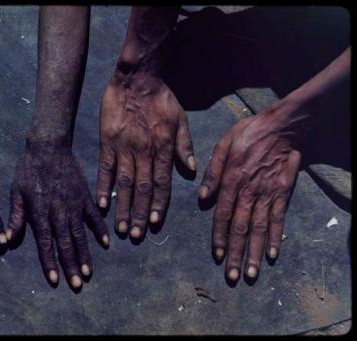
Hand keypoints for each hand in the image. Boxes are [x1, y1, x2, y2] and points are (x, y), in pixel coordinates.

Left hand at [6, 138, 108, 289]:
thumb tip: (5, 241)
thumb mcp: (16, 192)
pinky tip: (106, 244)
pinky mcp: (85, 196)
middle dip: (71, 266)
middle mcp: (59, 212)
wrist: (48, 146)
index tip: (55, 280)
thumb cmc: (28, 169)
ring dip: (85, 255)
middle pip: (65, 244)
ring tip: (89, 273)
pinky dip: (100, 230)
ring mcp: (74, 205)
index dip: (50, 263)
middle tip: (77, 285)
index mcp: (41, 213)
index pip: (46, 243)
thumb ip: (15, 217)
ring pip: (80, 234)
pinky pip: (94, 216)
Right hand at [96, 71, 194, 239]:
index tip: (154, 222)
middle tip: (135, 234)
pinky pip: (105, 168)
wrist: (136, 78)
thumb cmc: (161, 98)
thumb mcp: (180, 118)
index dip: (158, 203)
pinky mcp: (107, 141)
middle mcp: (144, 151)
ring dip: (122, 206)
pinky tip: (101, 203)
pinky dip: (103, 186)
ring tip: (120, 227)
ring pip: (124, 183)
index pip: (161, 181)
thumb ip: (185, 145)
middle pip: (142, 188)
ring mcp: (124, 147)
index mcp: (163, 147)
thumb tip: (192, 170)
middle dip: (139, 213)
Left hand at [198, 99, 303, 282]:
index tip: (217, 256)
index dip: (219, 237)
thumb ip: (212, 172)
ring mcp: (268, 193)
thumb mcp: (224, 144)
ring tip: (250, 273)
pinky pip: (279, 218)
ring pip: (259, 228)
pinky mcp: (283, 192)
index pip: (223, 214)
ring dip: (254, 252)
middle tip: (232, 276)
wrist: (283, 125)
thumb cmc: (250, 133)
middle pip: (240, 227)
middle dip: (235, 253)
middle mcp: (249, 191)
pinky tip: (272, 254)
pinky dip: (276, 237)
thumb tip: (202, 198)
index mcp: (232, 180)